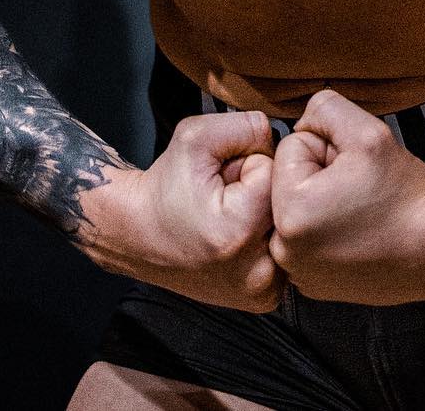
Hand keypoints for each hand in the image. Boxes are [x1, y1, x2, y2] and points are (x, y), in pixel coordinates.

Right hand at [85, 110, 282, 311]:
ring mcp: (261, 290)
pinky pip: (281, 254)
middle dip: (258, 192)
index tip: (221, 179)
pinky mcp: (262, 299)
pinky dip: (263, 242)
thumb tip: (278, 137)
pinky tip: (236, 240)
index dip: (246, 166)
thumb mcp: (195, 136)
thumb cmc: (165, 187)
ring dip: (263, 218)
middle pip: (283, 205)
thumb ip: (245, 125)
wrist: (140, 234)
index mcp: (239, 230)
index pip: (274, 174)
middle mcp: (255, 270)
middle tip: (225, 199)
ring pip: (285, 229)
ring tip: (229, 220)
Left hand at [270, 91, 424, 303]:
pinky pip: (310, 238)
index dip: (328, 147)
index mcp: (289, 213)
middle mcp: (286, 251)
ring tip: (361, 211)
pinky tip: (360, 233)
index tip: (355, 170)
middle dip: (322, 174)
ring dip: (324, 202)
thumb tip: (304, 121)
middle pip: (292, 179)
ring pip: (300, 208)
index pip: (292, 147)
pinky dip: (330, 231)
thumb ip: (324, 108)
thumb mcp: (367, 131)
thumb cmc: (407, 196)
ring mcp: (300, 273)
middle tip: (361, 191)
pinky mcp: (316, 285)